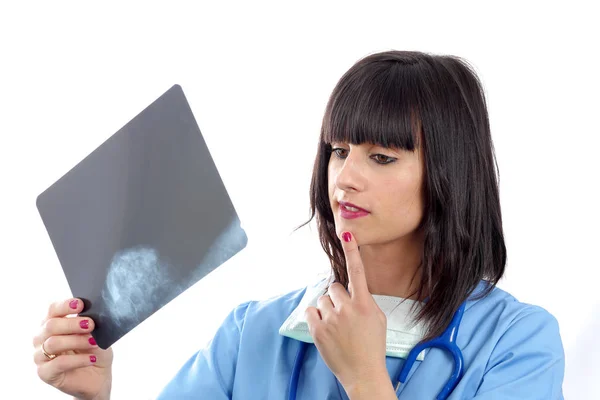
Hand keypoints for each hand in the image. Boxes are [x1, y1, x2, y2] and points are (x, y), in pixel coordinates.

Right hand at [32, 298, 112, 399]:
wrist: (98, 377)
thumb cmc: (94, 351)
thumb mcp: (96, 334)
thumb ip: (90, 323)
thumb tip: (90, 314)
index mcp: (52, 323)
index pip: (52, 310)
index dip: (65, 305)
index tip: (81, 304)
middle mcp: (42, 338)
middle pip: (51, 325)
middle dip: (73, 324)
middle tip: (91, 325)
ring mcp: (41, 356)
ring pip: (53, 343)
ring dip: (77, 341)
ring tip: (94, 343)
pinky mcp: (45, 373)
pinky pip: (59, 363)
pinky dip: (78, 360)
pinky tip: (91, 359)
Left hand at [305, 231, 391, 396]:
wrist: (363, 373)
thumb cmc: (372, 346)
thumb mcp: (378, 319)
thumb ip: (365, 301)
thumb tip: (352, 291)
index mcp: (364, 304)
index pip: (357, 272)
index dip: (352, 252)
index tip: (347, 235)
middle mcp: (347, 308)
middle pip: (334, 288)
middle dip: (337, 298)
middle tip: (344, 315)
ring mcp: (331, 319)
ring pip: (322, 300)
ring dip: (327, 310)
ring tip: (337, 327)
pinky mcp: (318, 329)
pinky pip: (311, 311)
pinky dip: (316, 318)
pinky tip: (326, 329)